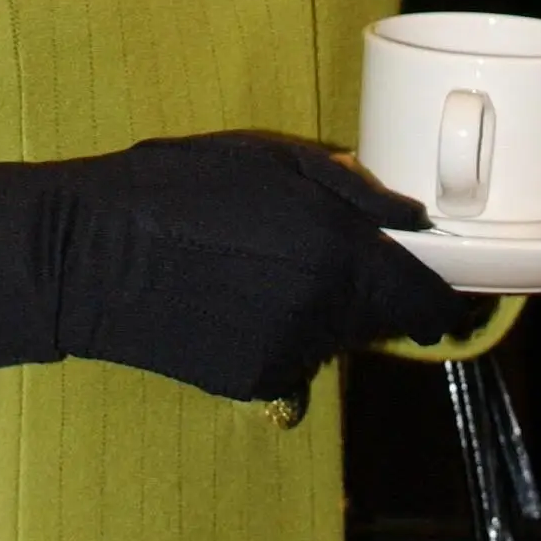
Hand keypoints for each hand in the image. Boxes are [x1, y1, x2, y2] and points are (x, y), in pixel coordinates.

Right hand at [0, 131, 481, 402]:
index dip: (448, 300)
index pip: (429, 302)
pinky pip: (292, 358)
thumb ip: (353, 191)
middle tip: (325, 254)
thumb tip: (415, 222)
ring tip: (265, 266)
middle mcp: (327, 314)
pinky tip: (235, 296)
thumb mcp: (267, 159)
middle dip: (375, 294)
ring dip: (324, 311)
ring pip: (337, 338)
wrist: (90, 254)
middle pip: (383, 321)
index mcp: (340, 253)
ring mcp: (290, 355)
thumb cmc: (177, 187)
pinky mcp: (252, 381)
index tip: (450, 293)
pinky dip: (281, 333)